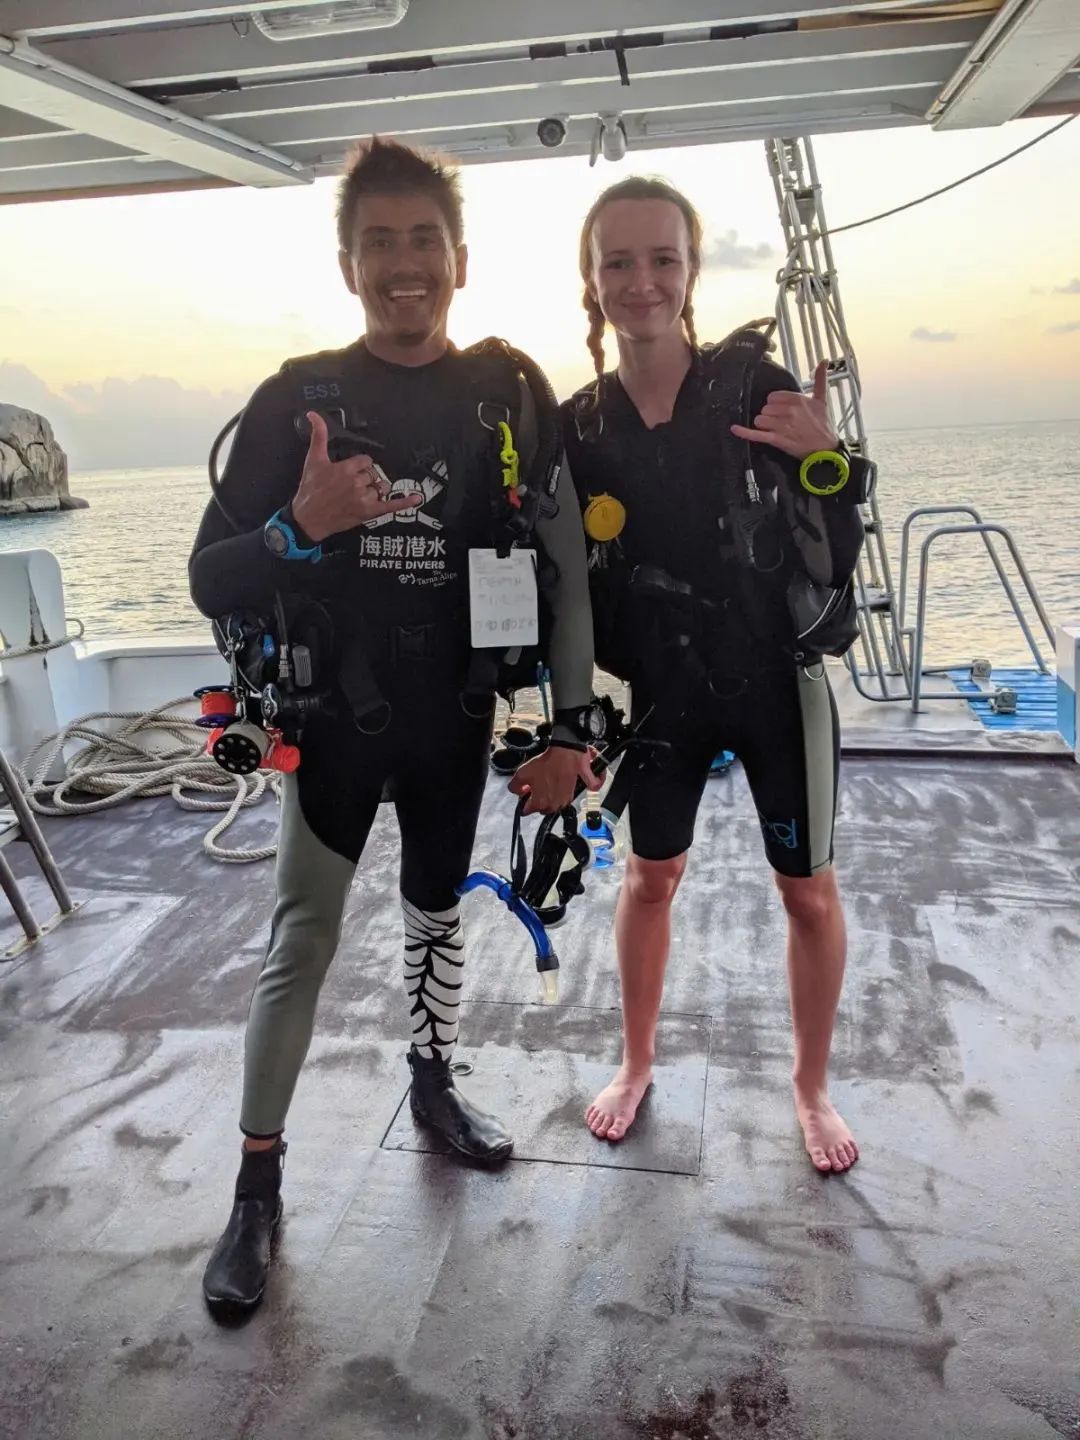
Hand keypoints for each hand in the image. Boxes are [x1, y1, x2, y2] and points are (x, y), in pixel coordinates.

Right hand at [291, 411, 421, 542]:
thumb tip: (314, 414)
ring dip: (375, 489)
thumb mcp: (313, 459)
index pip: (366, 460)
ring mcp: (364, 498)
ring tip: (361, 494)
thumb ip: (318, 435)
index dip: (360, 465)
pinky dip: (405, 502)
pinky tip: (417, 498)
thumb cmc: (310, 490)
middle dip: (366, 478)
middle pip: (374, 474)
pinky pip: (391, 505)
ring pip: (381, 487)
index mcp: (346, 469)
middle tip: (351, 486)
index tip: (352, 470)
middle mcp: (356, 483)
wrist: (307, 518)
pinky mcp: (368, 512)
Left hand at [508, 745, 602, 815]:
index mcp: (538, 804)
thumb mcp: (521, 774)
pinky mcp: (570, 796)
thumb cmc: (547, 765)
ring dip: (546, 797)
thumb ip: (514, 787)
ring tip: (545, 782)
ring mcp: (562, 802)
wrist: (565, 756)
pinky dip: (556, 794)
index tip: (524, 794)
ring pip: (549, 804)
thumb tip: (517, 791)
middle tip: (535, 785)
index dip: (522, 801)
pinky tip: (554, 782)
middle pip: (538, 808)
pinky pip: (559, 799)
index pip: (525, 811)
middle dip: (535, 799)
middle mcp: (551, 806)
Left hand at [730, 359, 837, 459]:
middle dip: (770, 415)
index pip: (772, 396)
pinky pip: (757, 434)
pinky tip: (735, 429)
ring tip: (775, 429)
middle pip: (765, 408)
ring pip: (760, 420)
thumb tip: (823, 361)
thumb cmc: (823, 425)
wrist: (825, 449)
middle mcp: (788, 411)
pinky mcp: (777, 439)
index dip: (775, 404)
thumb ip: (820, 379)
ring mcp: (782, 426)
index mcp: (797, 399)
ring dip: (764, 425)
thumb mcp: (822, 400)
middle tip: (781, 421)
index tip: (781, 409)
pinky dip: (744, 432)